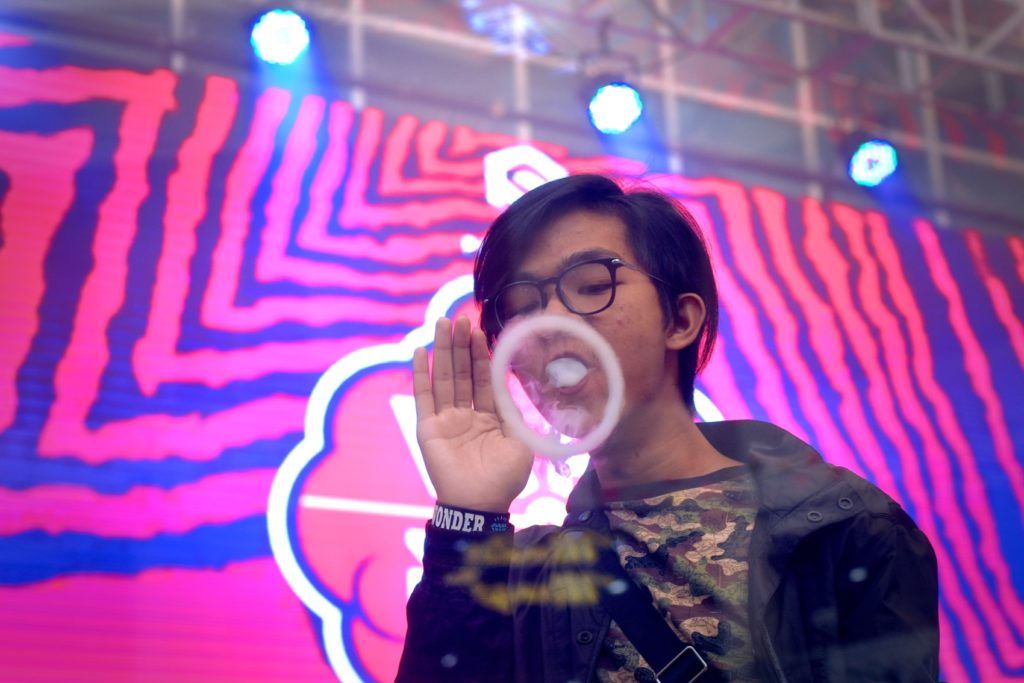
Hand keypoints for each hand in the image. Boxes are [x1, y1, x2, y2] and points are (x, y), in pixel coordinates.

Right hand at [413, 315, 533, 512]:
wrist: (480, 504)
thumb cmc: (504, 478)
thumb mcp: (521, 442)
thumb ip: (515, 413)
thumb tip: (513, 386)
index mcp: (489, 417)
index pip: (483, 379)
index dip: (481, 355)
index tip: (479, 331)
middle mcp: (466, 414)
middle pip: (462, 372)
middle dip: (461, 346)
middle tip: (460, 319)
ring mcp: (446, 420)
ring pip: (444, 378)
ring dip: (443, 351)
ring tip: (443, 324)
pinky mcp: (428, 428)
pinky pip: (424, 397)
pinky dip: (421, 374)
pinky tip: (421, 352)